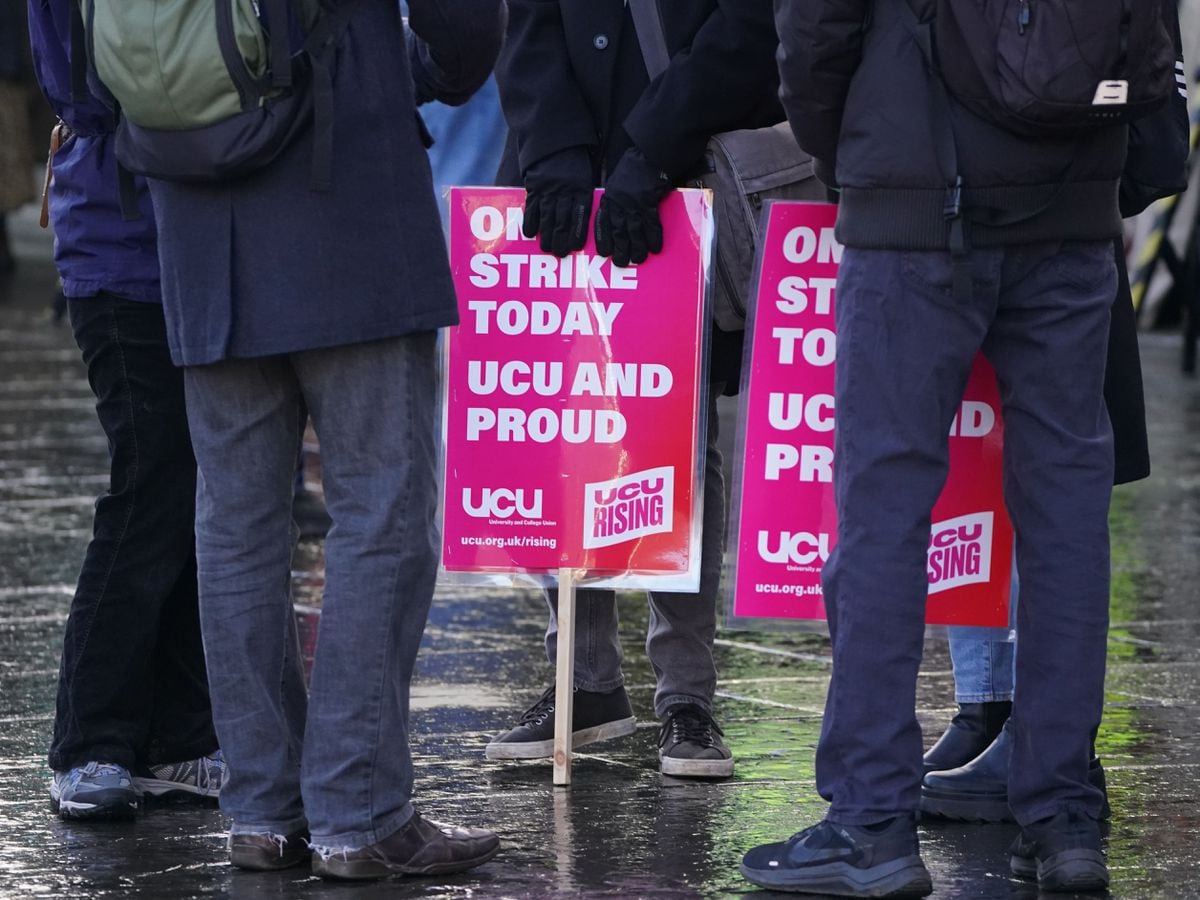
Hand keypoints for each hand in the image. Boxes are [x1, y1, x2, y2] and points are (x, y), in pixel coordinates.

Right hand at [522, 147, 593, 256]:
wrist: (556, 142)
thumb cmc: (576, 164)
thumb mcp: (587, 178)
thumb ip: (585, 198)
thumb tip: (585, 223)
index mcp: (581, 188)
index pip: (580, 214)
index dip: (577, 232)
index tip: (575, 247)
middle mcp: (564, 190)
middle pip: (562, 219)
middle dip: (560, 239)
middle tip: (559, 254)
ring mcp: (548, 188)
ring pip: (547, 216)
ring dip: (546, 235)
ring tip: (546, 249)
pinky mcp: (534, 186)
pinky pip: (531, 206)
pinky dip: (530, 221)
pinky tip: (530, 233)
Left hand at [595, 148, 671, 266]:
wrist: (648, 156)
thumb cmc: (633, 172)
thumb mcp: (615, 186)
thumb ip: (613, 203)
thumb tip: (615, 223)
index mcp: (609, 198)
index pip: (602, 222)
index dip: (603, 238)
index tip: (604, 252)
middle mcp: (619, 202)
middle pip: (617, 229)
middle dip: (619, 248)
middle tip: (621, 263)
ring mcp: (634, 202)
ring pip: (634, 229)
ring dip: (637, 246)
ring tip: (639, 259)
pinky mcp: (649, 201)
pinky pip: (651, 222)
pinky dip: (653, 236)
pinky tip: (655, 247)